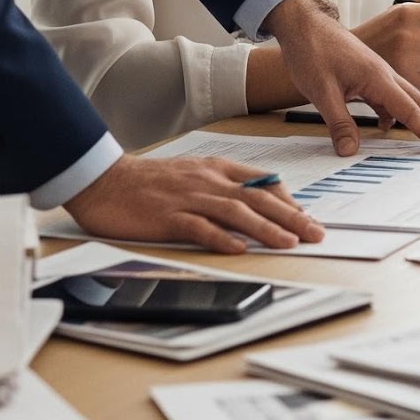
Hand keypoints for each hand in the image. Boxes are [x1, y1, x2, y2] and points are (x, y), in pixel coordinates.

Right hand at [62, 152, 324, 254]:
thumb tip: (254, 201)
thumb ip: (222, 183)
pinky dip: (222, 239)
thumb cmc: (147, 181)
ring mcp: (188, 198)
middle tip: (316, 233)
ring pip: (236, 212)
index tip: (307, 217)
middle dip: (292, 217)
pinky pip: (200, 228)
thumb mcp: (192, 173)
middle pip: (259, 198)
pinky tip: (239, 250)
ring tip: (289, 243)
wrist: (103, 179)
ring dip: (267, 228)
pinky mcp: (168, 216)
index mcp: (215, 169)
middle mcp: (208, 181)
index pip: (263, 182)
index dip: (289, 201)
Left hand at [267, 0, 419, 154]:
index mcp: (378, 76)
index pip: (409, 110)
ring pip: (410, 100)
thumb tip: (349, 151)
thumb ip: (338, 122)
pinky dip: (398, 114)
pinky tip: (389, 127)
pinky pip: (391, 98)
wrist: (304, 25)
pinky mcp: (368, 76)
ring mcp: (379, 74)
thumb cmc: (312, 51)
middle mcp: (385, 74)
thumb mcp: (321, 90)